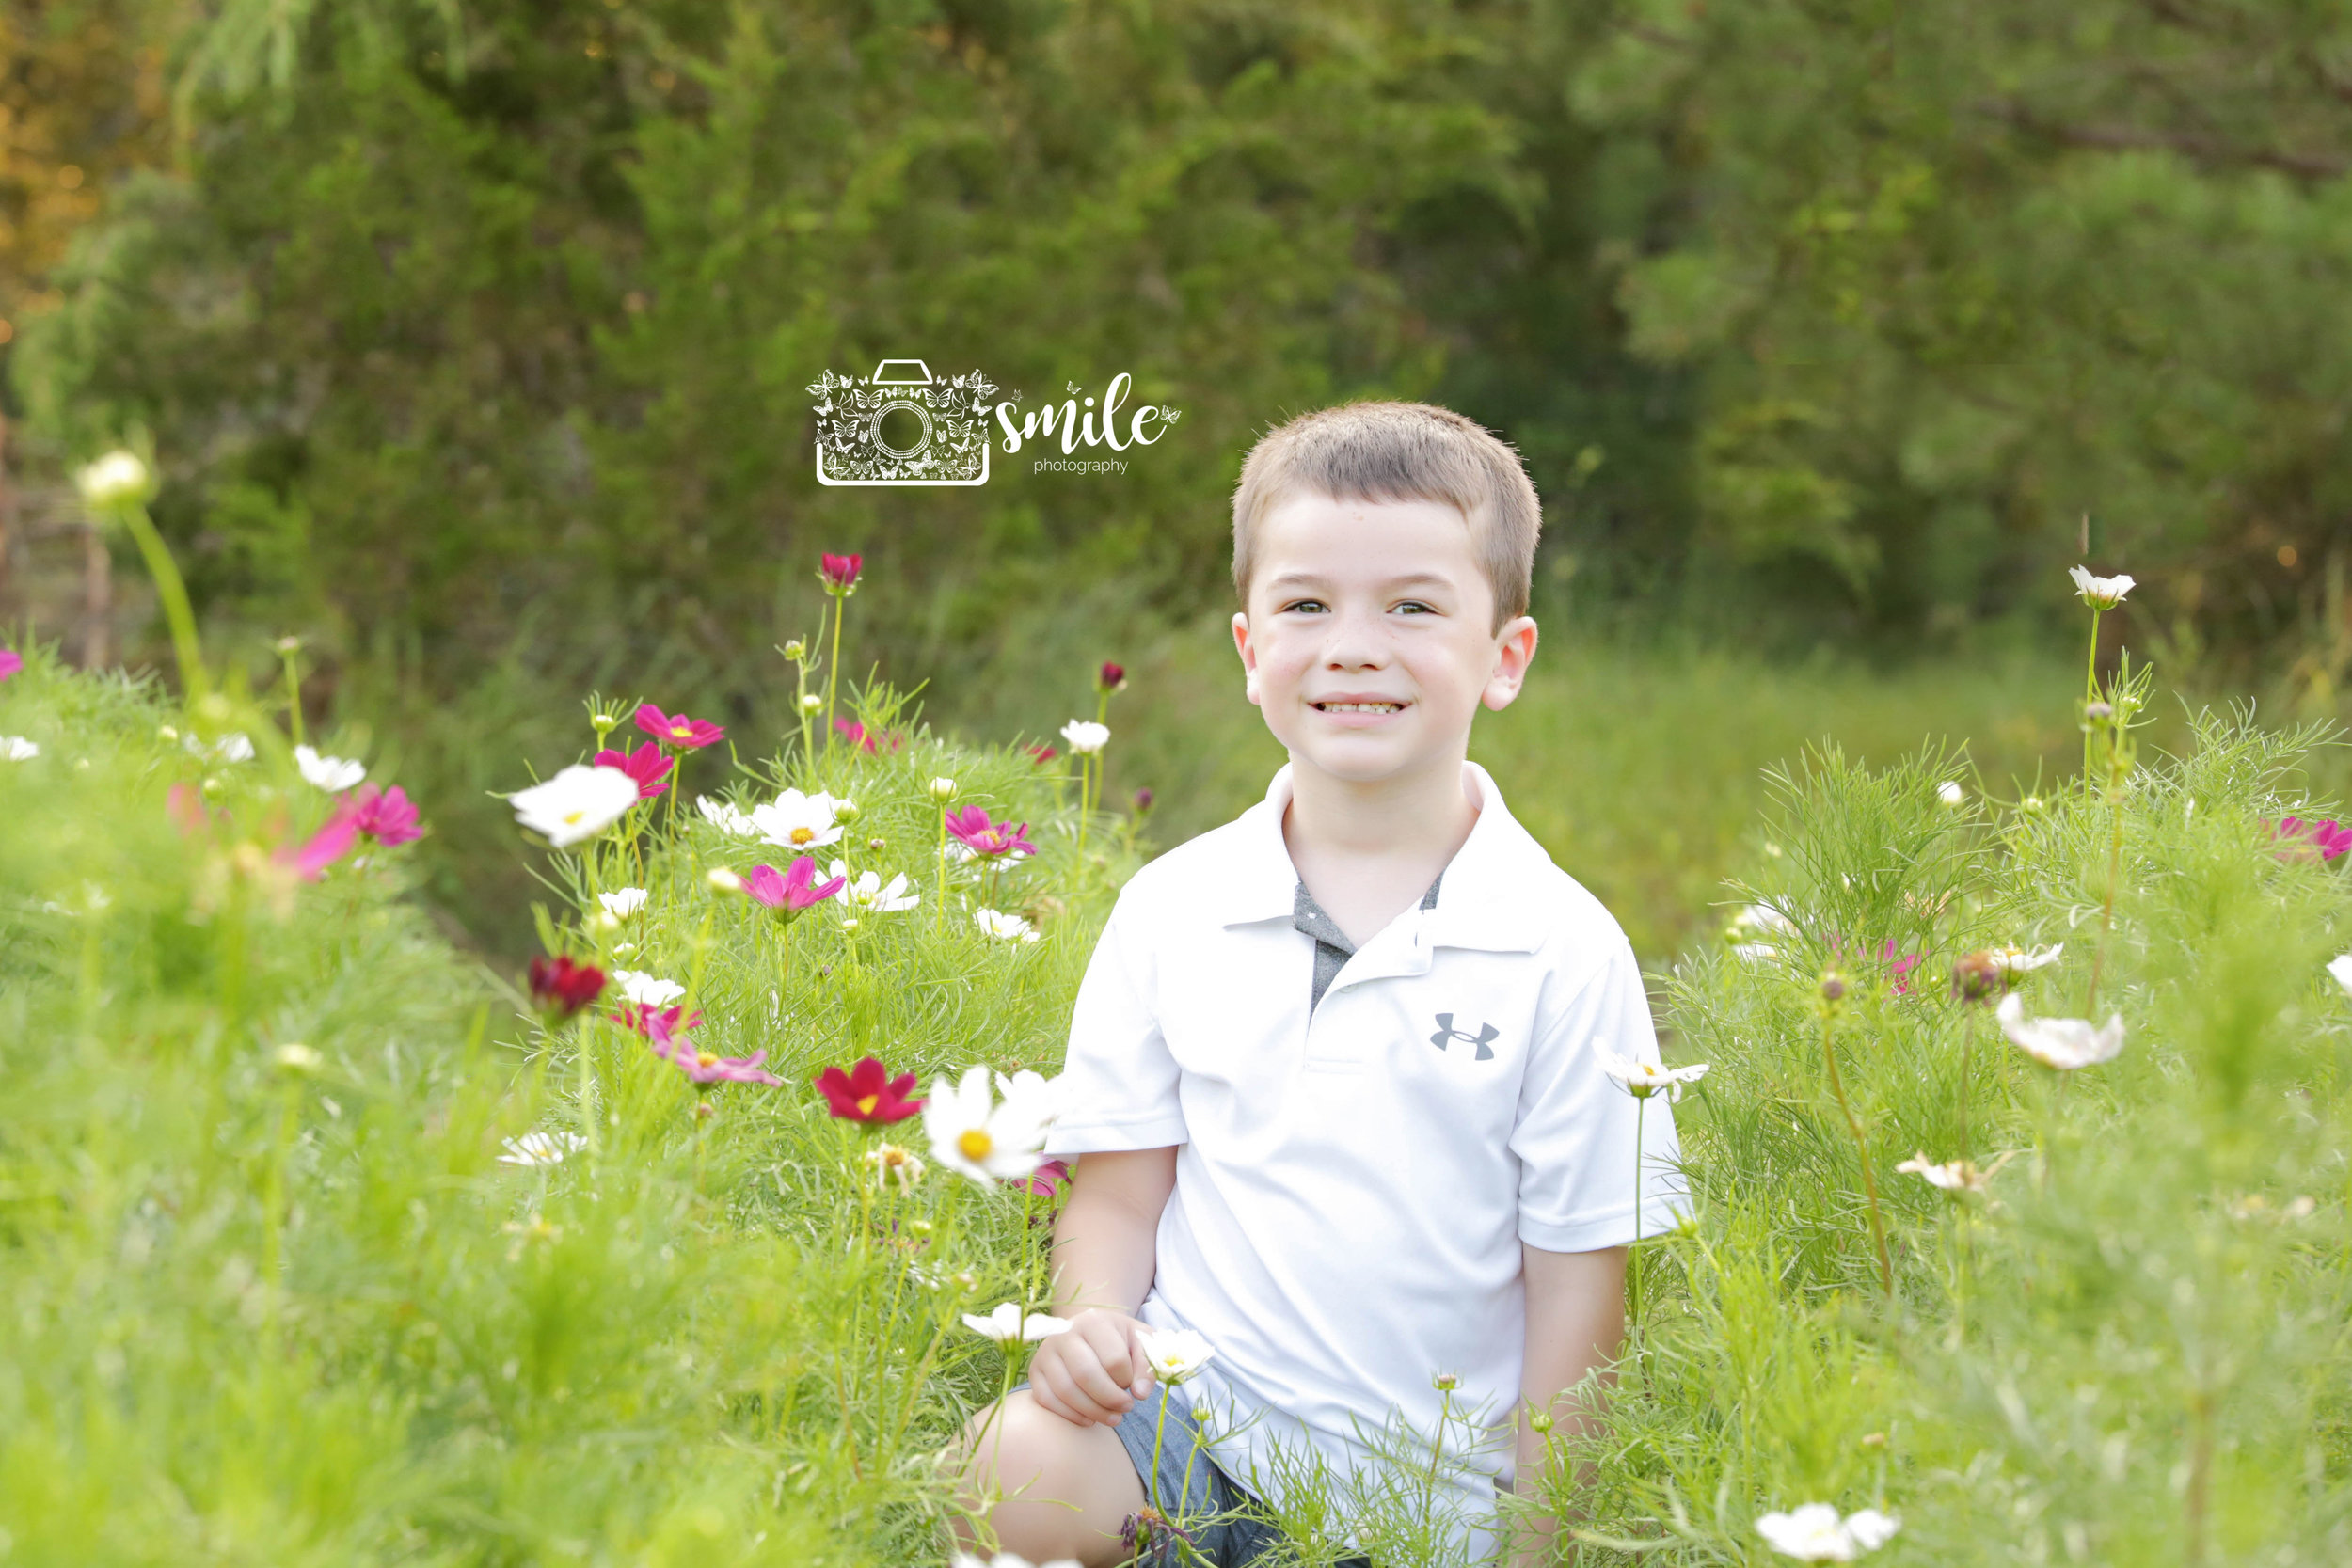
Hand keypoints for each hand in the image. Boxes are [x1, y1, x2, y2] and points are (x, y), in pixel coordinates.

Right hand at [1026, 1307, 1155, 1426]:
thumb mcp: (1140, 1342)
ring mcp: (1046, 1352)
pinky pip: (1046, 1399)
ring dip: (1093, 1411)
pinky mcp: (1035, 1371)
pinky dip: (1070, 1415)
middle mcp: (1064, 1333)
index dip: (1127, 1381)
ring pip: (1066, 1390)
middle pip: (1086, 1375)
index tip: (1134, 1386)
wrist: (1088, 1330)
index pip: (1113, 1360)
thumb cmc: (1118, 1338)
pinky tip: (1089, 1419)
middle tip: (1126, 1408)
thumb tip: (1140, 1393)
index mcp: (1094, 1321)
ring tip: (1113, 1418)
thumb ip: (1146, 1365)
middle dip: (1110, 1400)